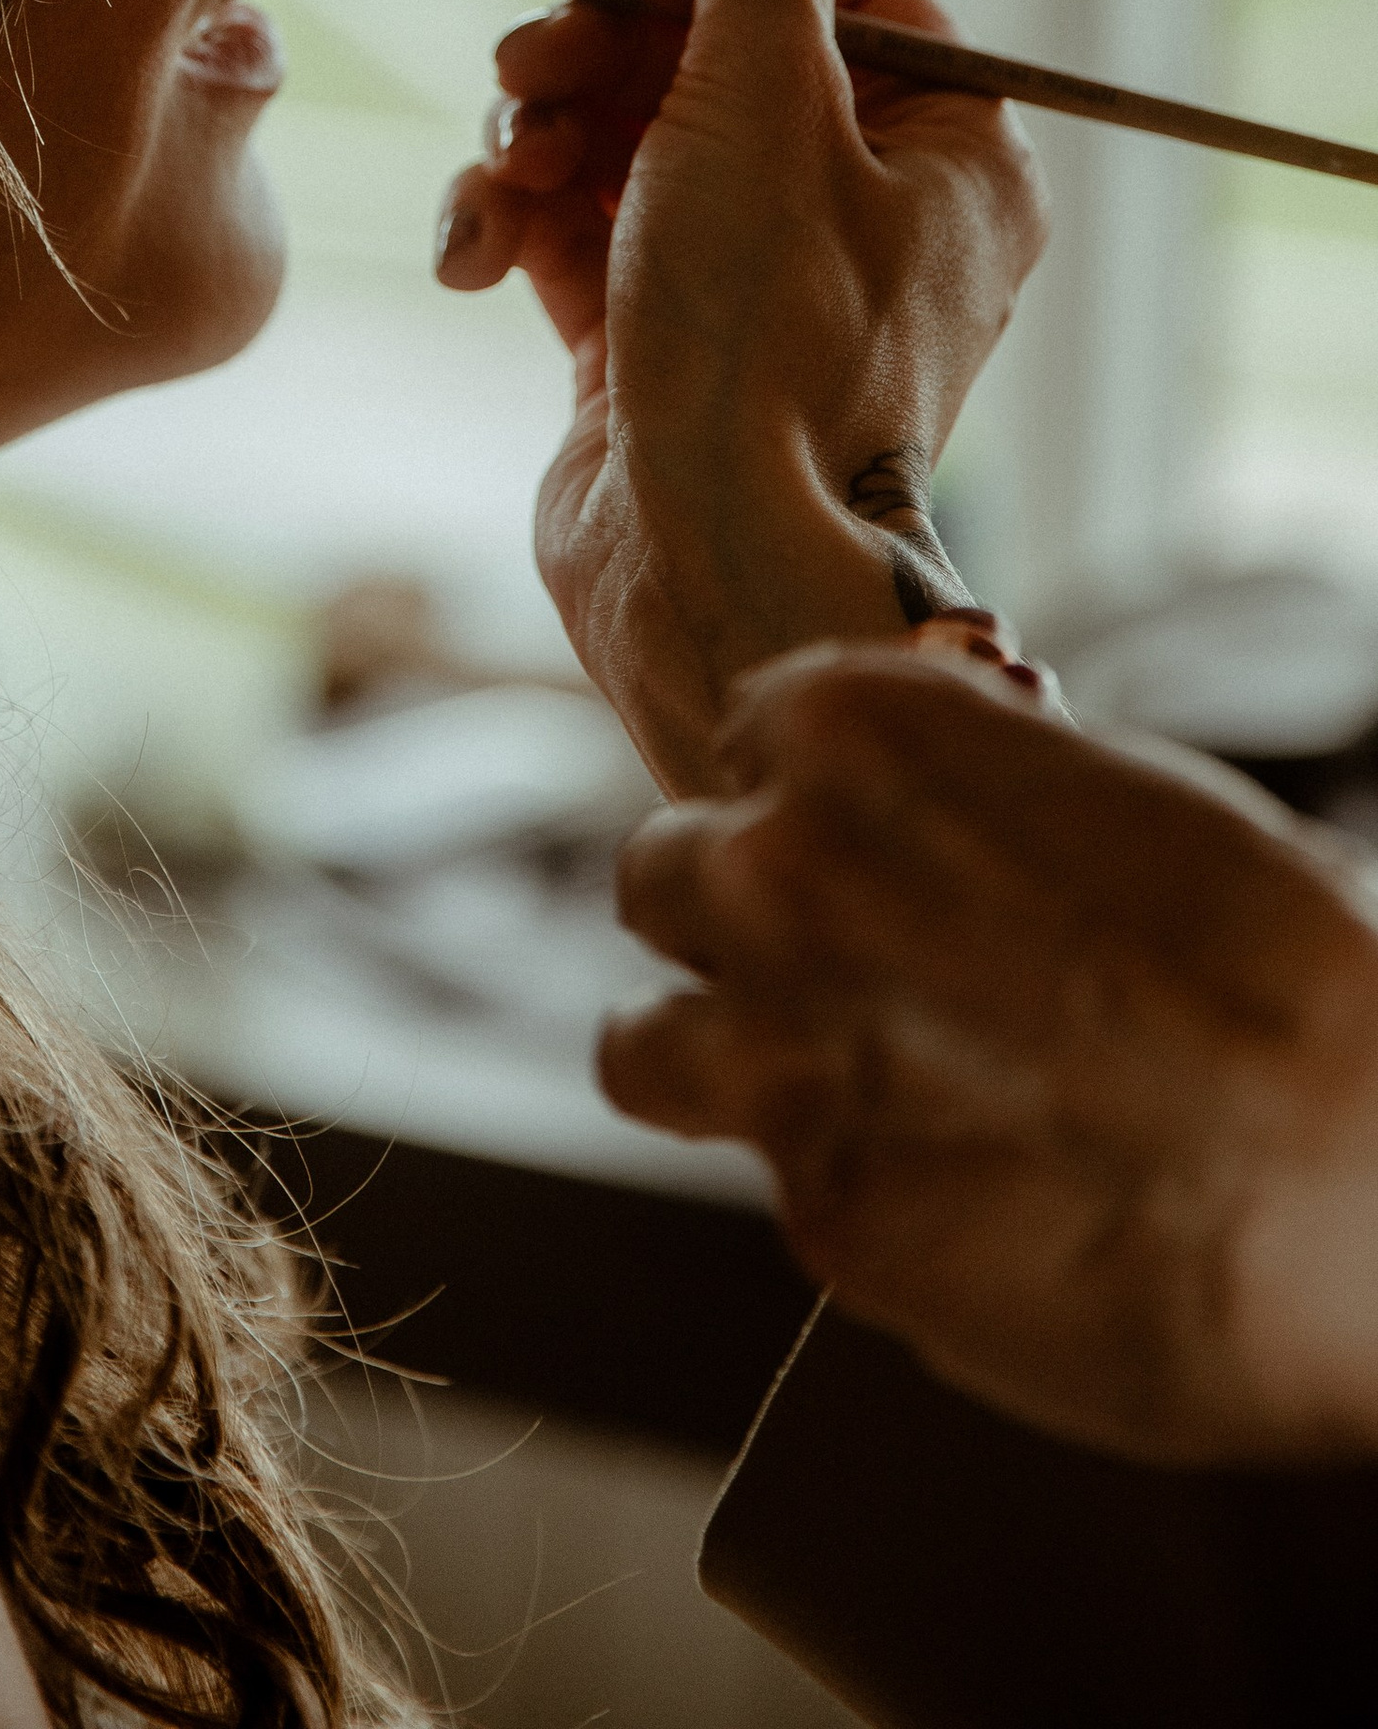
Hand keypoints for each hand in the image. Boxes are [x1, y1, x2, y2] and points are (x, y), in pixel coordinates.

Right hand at [434, 0, 1047, 788]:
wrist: (706, 561)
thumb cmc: (763, 332)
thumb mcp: (767, 90)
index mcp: (953, 153)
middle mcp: (869, 216)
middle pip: (708, 54)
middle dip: (595, 48)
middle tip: (526, 66)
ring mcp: (758, 285)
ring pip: (623, 136)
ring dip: (537, 133)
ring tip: (504, 172)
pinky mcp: (655, 343)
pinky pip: (573, 231)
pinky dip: (514, 221)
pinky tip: (477, 251)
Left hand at [602, 643, 1377, 1464]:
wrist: (1367, 1172)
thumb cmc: (1283, 966)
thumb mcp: (1110, 804)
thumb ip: (959, 808)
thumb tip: (900, 846)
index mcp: (851, 728)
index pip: (746, 735)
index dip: (804, 801)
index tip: (857, 847)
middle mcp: (777, 872)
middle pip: (666, 876)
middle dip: (736, 924)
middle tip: (835, 975)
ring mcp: (780, 1052)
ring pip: (642, 1044)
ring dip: (709, 1056)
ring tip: (816, 1089)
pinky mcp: (824, 1220)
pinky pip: (782, 1185)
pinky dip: (850, 1189)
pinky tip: (967, 1197)